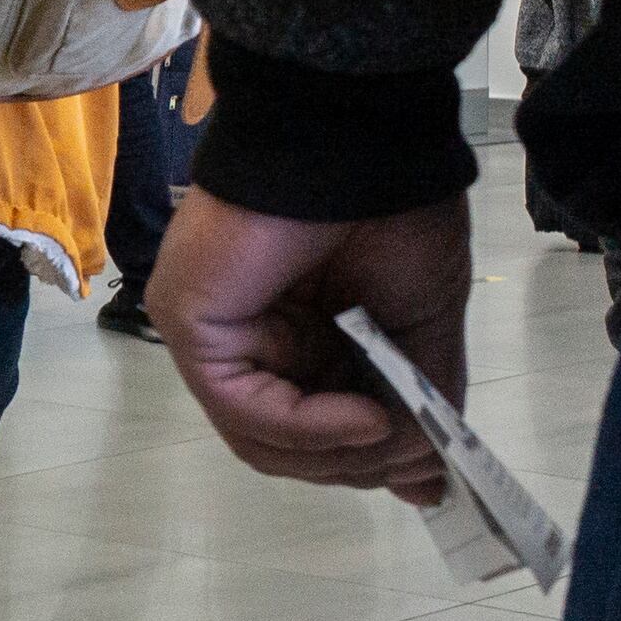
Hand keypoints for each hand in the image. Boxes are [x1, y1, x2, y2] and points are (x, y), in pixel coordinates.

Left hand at [150, 189, 477, 505]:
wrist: (357, 140)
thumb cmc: (391, 213)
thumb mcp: (422, 323)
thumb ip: (419, 401)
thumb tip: (429, 478)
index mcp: (302, 330)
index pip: (314, 425)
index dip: (367, 461)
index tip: (428, 479)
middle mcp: (252, 336)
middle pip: (286, 443)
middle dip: (356, 465)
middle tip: (414, 466)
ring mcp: (216, 331)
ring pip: (260, 438)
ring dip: (336, 454)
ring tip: (392, 439)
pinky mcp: (192, 325)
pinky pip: (242, 406)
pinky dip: (307, 428)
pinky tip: (363, 421)